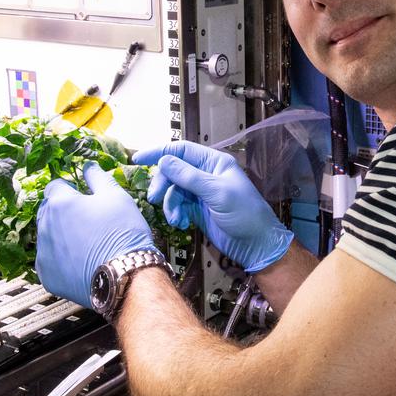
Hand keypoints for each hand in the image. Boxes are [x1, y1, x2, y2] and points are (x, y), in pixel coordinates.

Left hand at [35, 162, 155, 305]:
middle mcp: (46, 226)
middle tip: (87, 221)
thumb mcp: (116, 196)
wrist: (125, 276)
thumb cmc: (123, 235)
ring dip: (60, 235)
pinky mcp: (47, 276)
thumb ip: (97, 177)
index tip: (81, 197)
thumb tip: (88, 166)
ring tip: (86, 243)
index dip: (70, 190)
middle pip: (48, 211)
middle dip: (63, 212)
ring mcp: (44, 253)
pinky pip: (49, 262)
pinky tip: (80, 260)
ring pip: (47, 236)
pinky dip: (61, 259)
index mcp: (60, 203)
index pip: (55, 187)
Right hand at [133, 141, 292, 272]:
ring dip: (169, 205)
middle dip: (162, 184)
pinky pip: (177, 206)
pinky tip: (182, 224)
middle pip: (172, 171)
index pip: (181, 150)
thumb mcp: (218, 193)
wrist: (256, 244)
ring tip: (175, 219)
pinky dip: (175, 214)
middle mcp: (205, 175)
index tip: (138, 158)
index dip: (159, 152)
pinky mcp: (196, 210)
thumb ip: (189, 177)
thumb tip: (164, 160)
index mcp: (214, 163)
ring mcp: (200, 193)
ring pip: (173, 191)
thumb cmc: (246, 215)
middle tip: (154, 198)